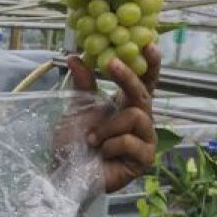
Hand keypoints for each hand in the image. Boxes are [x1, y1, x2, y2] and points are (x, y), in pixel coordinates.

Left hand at [66, 44, 161, 192]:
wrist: (66, 173)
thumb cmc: (74, 143)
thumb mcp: (77, 109)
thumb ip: (83, 84)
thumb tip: (74, 56)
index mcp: (127, 106)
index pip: (144, 82)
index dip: (149, 64)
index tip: (148, 43)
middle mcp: (140, 120)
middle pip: (143, 93)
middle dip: (127, 77)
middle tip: (112, 64)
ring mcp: (145, 140)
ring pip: (135, 117)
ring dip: (107, 127)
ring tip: (92, 139)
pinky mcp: (144, 159)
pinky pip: (131, 141)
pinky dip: (110, 145)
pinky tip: (102, 153)